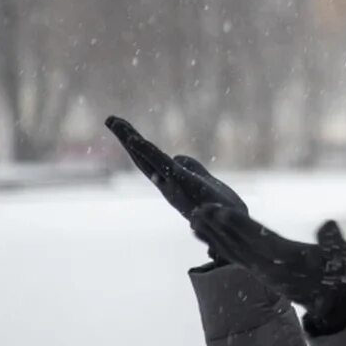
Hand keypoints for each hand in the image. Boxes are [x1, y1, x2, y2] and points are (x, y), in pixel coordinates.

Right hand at [105, 115, 247, 263]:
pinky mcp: (183, 183)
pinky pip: (162, 165)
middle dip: (126, 138)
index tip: (121, 126)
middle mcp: (167, 183)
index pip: (149, 158)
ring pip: (147, 159)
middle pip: (142, 157)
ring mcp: (172, 183)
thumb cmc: (220, 208)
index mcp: (172, 181)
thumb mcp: (203, 181)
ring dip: (131, 140)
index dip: (135, 144)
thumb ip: (191, 167)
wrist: (235, 226)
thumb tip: (177, 158)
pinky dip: (146, 152)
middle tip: (110, 118)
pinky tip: (134, 139)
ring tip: (115, 122)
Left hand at [189, 204, 345, 332]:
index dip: (239, 225)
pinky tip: (204, 235)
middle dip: (218, 227)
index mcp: (288, 260)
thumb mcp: (343, 259)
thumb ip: (334, 242)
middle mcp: (269, 268)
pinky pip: (234, 258)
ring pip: (232, 252)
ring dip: (212, 235)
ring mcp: (262, 272)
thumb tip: (328, 225)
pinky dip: (217, 245)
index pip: (258, 240)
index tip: (221, 211)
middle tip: (198, 210)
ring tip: (194, 219)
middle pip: (238, 245)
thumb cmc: (339, 277)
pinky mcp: (259, 274)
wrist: (334, 305)